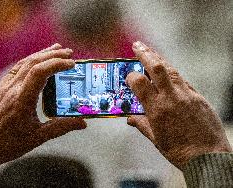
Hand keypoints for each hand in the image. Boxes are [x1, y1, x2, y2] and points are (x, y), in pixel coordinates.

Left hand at [0, 44, 86, 165]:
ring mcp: (3, 87)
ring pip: (23, 63)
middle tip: (68, 52)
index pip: (39, 72)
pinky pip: (16, 69)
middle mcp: (11, 88)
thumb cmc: (7, 144)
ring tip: (55, 50)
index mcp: (21, 99)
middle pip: (32, 62)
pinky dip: (29, 61)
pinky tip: (36, 61)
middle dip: (52, 54)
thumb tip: (82, 123)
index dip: (57, 63)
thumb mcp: (37, 137)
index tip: (72, 63)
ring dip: (40, 54)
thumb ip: (61, 127)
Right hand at [126, 41, 231, 168]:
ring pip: (172, 70)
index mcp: (157, 109)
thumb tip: (130, 118)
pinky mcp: (199, 97)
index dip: (131, 76)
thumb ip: (142, 124)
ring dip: (160, 60)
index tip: (128, 76)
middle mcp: (172, 98)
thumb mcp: (156, 139)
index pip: (140, 83)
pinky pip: (184, 81)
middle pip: (158, 68)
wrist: (208, 158)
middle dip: (146, 54)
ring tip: (152, 53)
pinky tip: (168, 74)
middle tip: (138, 45)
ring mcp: (188, 95)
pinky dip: (173, 75)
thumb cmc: (180, 151)